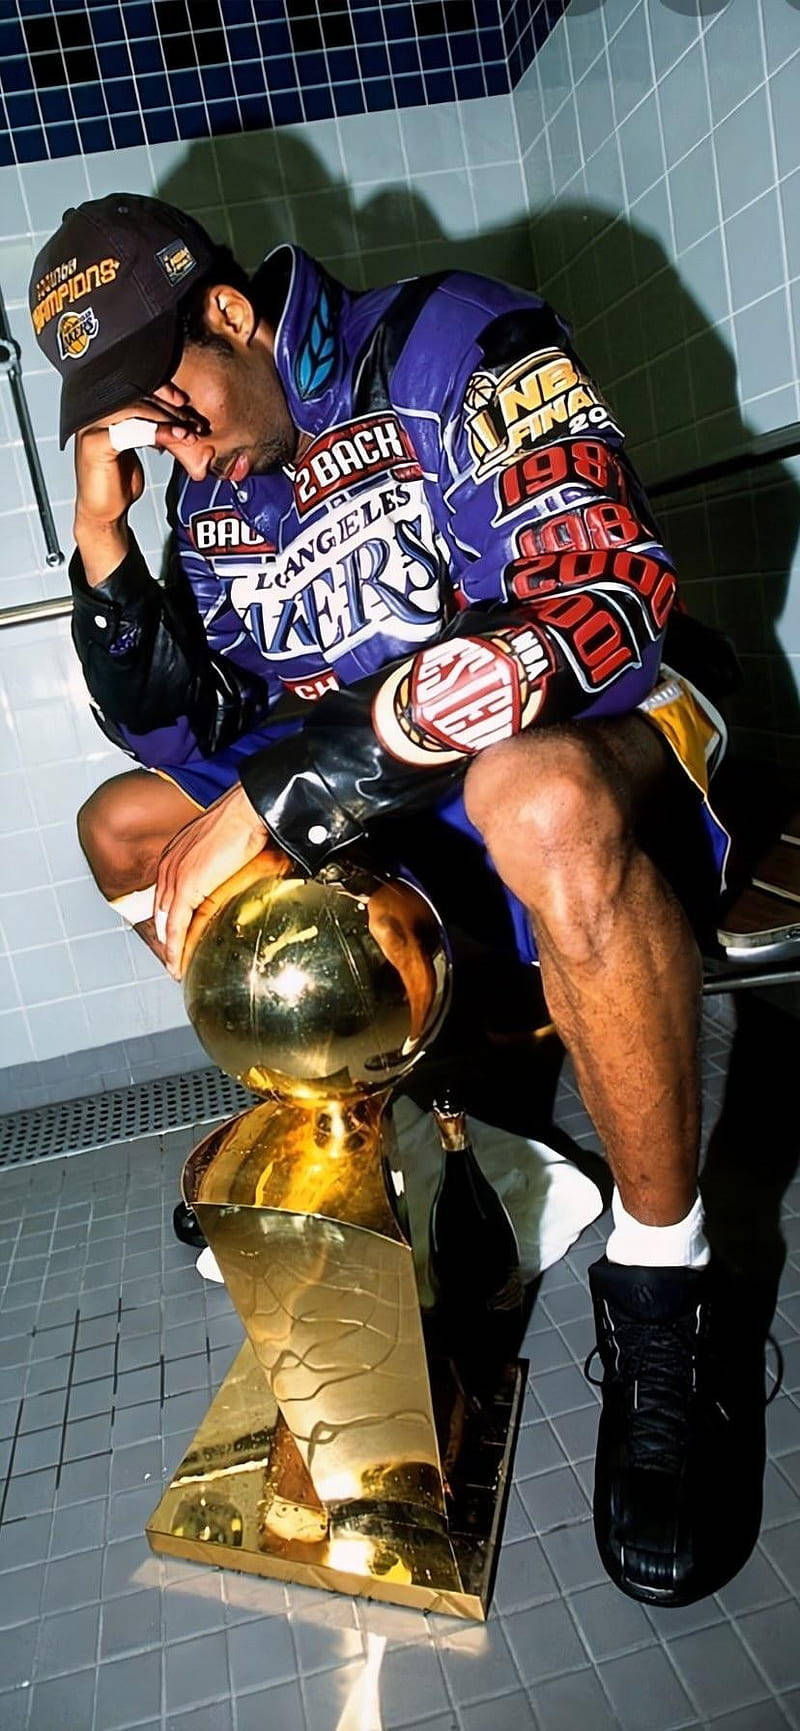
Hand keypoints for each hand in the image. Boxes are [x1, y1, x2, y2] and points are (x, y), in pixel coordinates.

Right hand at [73, 384, 209, 584]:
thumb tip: (178, 416)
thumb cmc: (118, 482)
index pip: (132, 390)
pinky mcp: (94, 444)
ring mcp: (91, 427)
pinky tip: (174, 439)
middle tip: (191, 421)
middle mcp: (95, 414)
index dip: (159, 391)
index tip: (182, 401)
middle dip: (168, 409)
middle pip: (134, 397)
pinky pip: (130, 431)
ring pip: (135, 411)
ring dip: (166, 421)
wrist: (104, 513)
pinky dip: (155, 433)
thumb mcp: (141, 447)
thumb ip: (152, 428)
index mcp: (104, 410)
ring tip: (187, 433)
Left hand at [154, 782, 273, 979]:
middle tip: (174, 957)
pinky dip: (176, 949)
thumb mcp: (226, 839)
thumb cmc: (244, 816)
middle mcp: (170, 865)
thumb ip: (223, 857)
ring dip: (171, 947)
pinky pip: (177, 926)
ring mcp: (176, 877)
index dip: (170, 916)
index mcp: (177, 852)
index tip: (175, 933)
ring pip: (167, 922)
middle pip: (162, 910)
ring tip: (176, 967)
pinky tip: (177, 964)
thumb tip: (239, 868)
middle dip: (167, 935)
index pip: (167, 893)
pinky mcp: (187, 888)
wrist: (249, 808)